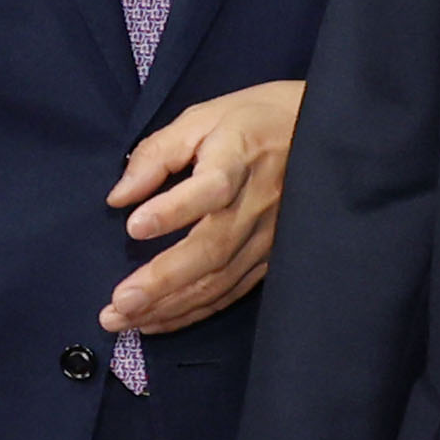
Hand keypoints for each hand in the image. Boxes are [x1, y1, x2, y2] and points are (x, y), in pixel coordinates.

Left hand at [98, 80, 303, 337]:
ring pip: (219, 280)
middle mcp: (257, 204)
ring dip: (170, 306)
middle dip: (163, 281)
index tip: (134, 226)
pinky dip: (192, 311)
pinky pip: (230, 292)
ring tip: (122, 319)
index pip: (211, 188)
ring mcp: (268, 237)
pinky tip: (156, 321)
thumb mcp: (202, 118)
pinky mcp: (270, 258)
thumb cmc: (252, 121)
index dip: (174, 210)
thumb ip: (157, 154)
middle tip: (118, 303)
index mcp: (239, 159)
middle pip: (212, 249)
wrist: (322, 135)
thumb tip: (118, 196)